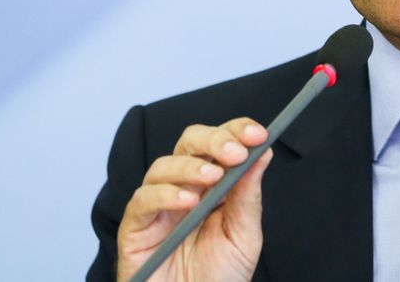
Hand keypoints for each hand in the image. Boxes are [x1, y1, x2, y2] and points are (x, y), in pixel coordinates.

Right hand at [116, 117, 272, 281]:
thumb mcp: (243, 236)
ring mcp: (158, 206)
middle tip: (234, 152)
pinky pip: (142, 199)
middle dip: (213, 140)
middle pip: (189, 144)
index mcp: (215, 186)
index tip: (258, 134)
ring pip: (163, 166)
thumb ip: (248, 196)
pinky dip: (165, 194)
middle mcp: (185, 189)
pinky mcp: (136, 227)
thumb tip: (263, 152)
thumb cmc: (218, 279)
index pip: (221, 144)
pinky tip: (188, 201)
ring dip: (190, 166)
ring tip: (212, 178)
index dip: (236, 131)